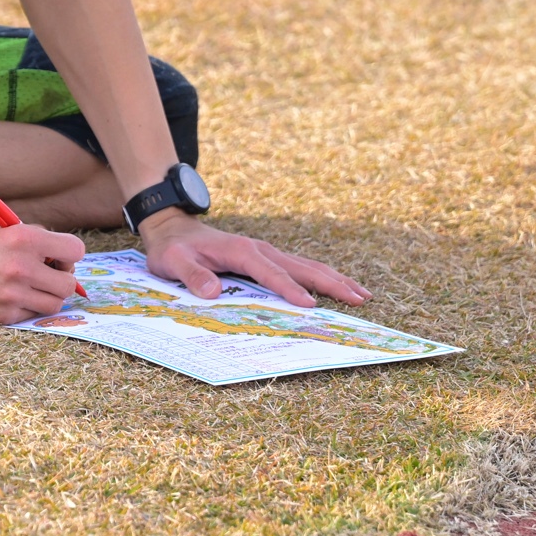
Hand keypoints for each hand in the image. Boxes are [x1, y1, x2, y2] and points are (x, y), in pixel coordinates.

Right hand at [0, 221, 87, 323]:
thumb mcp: (4, 231)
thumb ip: (35, 241)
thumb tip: (65, 258)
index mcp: (24, 238)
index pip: (75, 250)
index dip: (69, 255)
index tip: (58, 258)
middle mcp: (22, 267)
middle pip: (68, 284)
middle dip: (61, 279)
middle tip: (46, 275)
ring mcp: (12, 294)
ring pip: (54, 304)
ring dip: (47, 297)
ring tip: (29, 287)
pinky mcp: (2, 315)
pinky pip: (32, 316)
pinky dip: (27, 308)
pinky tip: (10, 297)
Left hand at [139, 212, 368, 307]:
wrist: (174, 229)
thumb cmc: (173, 250)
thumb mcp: (173, 263)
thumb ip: (192, 276)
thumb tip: (212, 292)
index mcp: (240, 250)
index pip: (270, 272)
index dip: (290, 289)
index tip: (310, 306)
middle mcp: (260, 249)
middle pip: (302, 266)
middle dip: (332, 283)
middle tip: (360, 299)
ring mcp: (267, 252)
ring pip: (308, 265)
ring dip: (335, 279)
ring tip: (362, 294)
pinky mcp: (268, 258)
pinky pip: (300, 267)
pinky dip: (323, 277)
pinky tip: (339, 286)